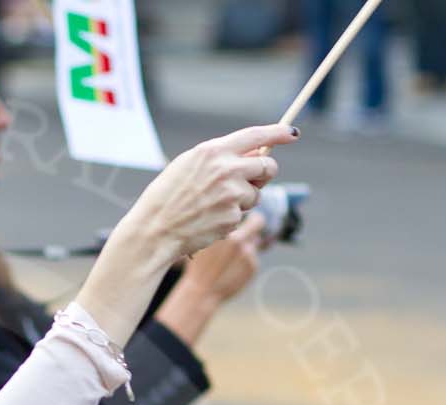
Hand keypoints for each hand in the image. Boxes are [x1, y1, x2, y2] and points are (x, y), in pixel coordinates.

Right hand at [76, 123, 294, 343]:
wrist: (154, 230)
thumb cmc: (168, 197)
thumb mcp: (189, 165)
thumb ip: (220, 156)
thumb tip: (254, 153)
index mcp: (213, 151)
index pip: (256, 135)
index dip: (278, 133)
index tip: (292, 133)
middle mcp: (226, 169)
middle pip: (267, 166)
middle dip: (264, 173)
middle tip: (253, 179)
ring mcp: (232, 195)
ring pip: (256, 194)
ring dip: (244, 199)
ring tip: (214, 205)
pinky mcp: (233, 217)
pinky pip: (243, 215)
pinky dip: (231, 217)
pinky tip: (209, 219)